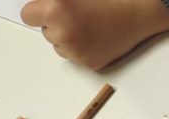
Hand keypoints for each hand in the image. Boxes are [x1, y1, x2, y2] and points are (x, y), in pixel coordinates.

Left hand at [20, 0, 168, 69]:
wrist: (140, 11)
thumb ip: (53, 0)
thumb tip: (41, 7)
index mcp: (55, 9)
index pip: (28, 16)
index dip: (40, 10)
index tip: (52, 9)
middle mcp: (63, 33)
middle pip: (45, 32)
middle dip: (56, 24)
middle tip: (80, 15)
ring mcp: (76, 51)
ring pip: (59, 46)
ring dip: (68, 38)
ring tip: (91, 26)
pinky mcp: (90, 63)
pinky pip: (75, 57)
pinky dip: (83, 48)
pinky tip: (99, 37)